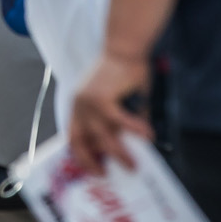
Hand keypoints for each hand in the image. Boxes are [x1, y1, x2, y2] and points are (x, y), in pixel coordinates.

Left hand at [69, 51, 153, 168]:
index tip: (93, 168)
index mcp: (78, 105)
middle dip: (95, 162)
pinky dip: (135, 131)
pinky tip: (148, 137)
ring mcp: (87, 103)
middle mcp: (78, 105)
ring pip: (103, 138)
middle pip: (84, 142)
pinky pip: (120, 123)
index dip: (80, 155)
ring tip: (134, 165)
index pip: (72, 136)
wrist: (124, 47)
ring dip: (120, 154)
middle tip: (109, 174)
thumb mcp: (118, 102)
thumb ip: (121, 122)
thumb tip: (134, 145)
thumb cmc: (123, 72)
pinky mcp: (101, 98)